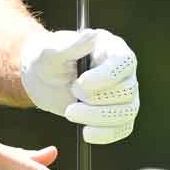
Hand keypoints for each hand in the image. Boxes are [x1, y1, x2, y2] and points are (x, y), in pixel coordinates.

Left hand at [20, 28, 138, 143]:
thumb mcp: (51, 50)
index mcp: (112, 49)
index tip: (80, 84)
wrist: (43, 78)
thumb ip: (70, 46)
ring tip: (71, 113)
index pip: (123, 63)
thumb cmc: (48, 58)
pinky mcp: (117, 113)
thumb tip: (90, 35)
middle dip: (96, 99)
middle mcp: (124, 71)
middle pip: (127, 91)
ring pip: (127, 112)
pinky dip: (106, 134)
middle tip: (72, 95)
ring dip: (99, 118)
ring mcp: (124, 94)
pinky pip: (123, 128)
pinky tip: (86, 133)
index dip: (105, 77)